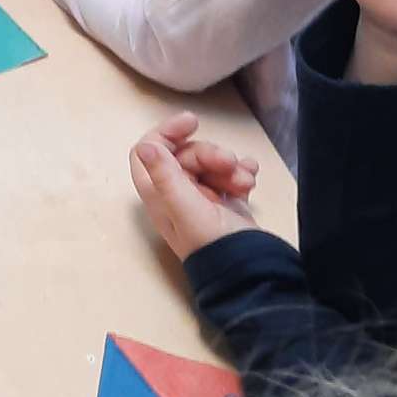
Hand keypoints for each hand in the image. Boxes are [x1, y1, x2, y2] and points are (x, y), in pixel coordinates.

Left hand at [129, 111, 259, 260]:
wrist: (251, 274)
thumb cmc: (213, 243)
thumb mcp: (186, 208)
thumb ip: (165, 176)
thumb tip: (145, 146)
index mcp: (158, 194)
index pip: (149, 151)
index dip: (166, 133)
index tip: (192, 122)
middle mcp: (176, 194)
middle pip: (185, 155)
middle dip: (210, 154)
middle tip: (230, 163)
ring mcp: (202, 199)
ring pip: (210, 164)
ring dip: (229, 166)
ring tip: (245, 182)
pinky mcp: (227, 205)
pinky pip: (230, 176)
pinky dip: (241, 172)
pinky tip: (252, 176)